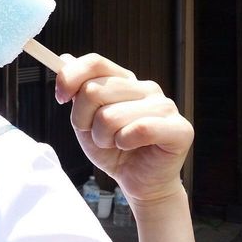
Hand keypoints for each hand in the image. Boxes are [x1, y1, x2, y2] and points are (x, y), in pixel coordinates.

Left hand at [54, 53, 193, 204]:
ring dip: (103, 137)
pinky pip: (140, 129)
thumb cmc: (114, 150)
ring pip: (111, 115)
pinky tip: (130, 147)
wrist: (138, 182)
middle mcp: (146, 88)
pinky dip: (125, 143)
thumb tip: (65, 59)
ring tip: (115, 144)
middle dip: (84, 119)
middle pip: (94, 90)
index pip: (94, 62)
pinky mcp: (180, 129)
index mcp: (124, 80)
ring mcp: (165, 106)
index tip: (60, 98)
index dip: (70, 78)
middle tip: (98, 134)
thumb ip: (77, 91)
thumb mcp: (85, 120)